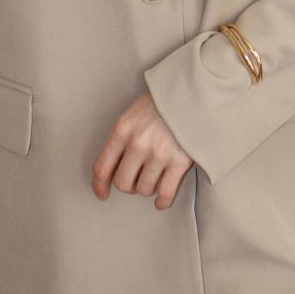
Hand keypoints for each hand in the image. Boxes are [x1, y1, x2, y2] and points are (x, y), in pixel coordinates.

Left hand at [92, 91, 193, 209]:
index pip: (102, 167)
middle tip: (136, 180)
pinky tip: (161, 201)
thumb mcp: (134, 112)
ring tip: (154, 179)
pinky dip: (162, 201)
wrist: (195, 92)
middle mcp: (137, 143)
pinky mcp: (179, 162)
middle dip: (128, 186)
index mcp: (122, 129)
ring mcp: (159, 154)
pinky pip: (165, 193)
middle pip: (123, 183)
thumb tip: (113, 165)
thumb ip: (122, 136)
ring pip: (144, 189)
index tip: (102, 194)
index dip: (99, 185)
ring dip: (147, 188)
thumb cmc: (164, 102)